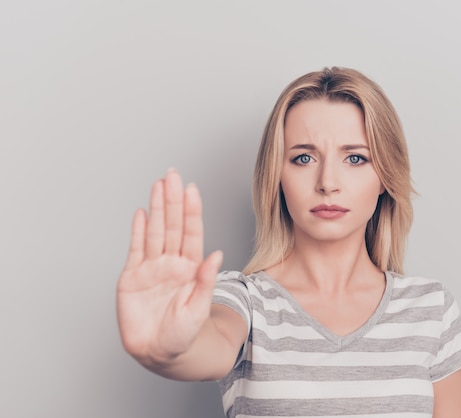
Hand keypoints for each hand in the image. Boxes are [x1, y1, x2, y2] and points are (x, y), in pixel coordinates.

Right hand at [116, 169, 221, 363]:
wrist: (160, 352)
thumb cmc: (184, 333)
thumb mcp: (198, 309)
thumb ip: (205, 281)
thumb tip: (217, 255)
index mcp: (191, 268)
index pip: (191, 233)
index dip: (191, 211)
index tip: (192, 189)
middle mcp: (172, 263)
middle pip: (172, 225)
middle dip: (172, 200)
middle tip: (173, 174)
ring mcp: (152, 268)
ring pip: (154, 232)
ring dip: (156, 208)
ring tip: (158, 185)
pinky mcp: (132, 278)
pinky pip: (135, 250)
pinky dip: (137, 231)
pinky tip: (140, 213)